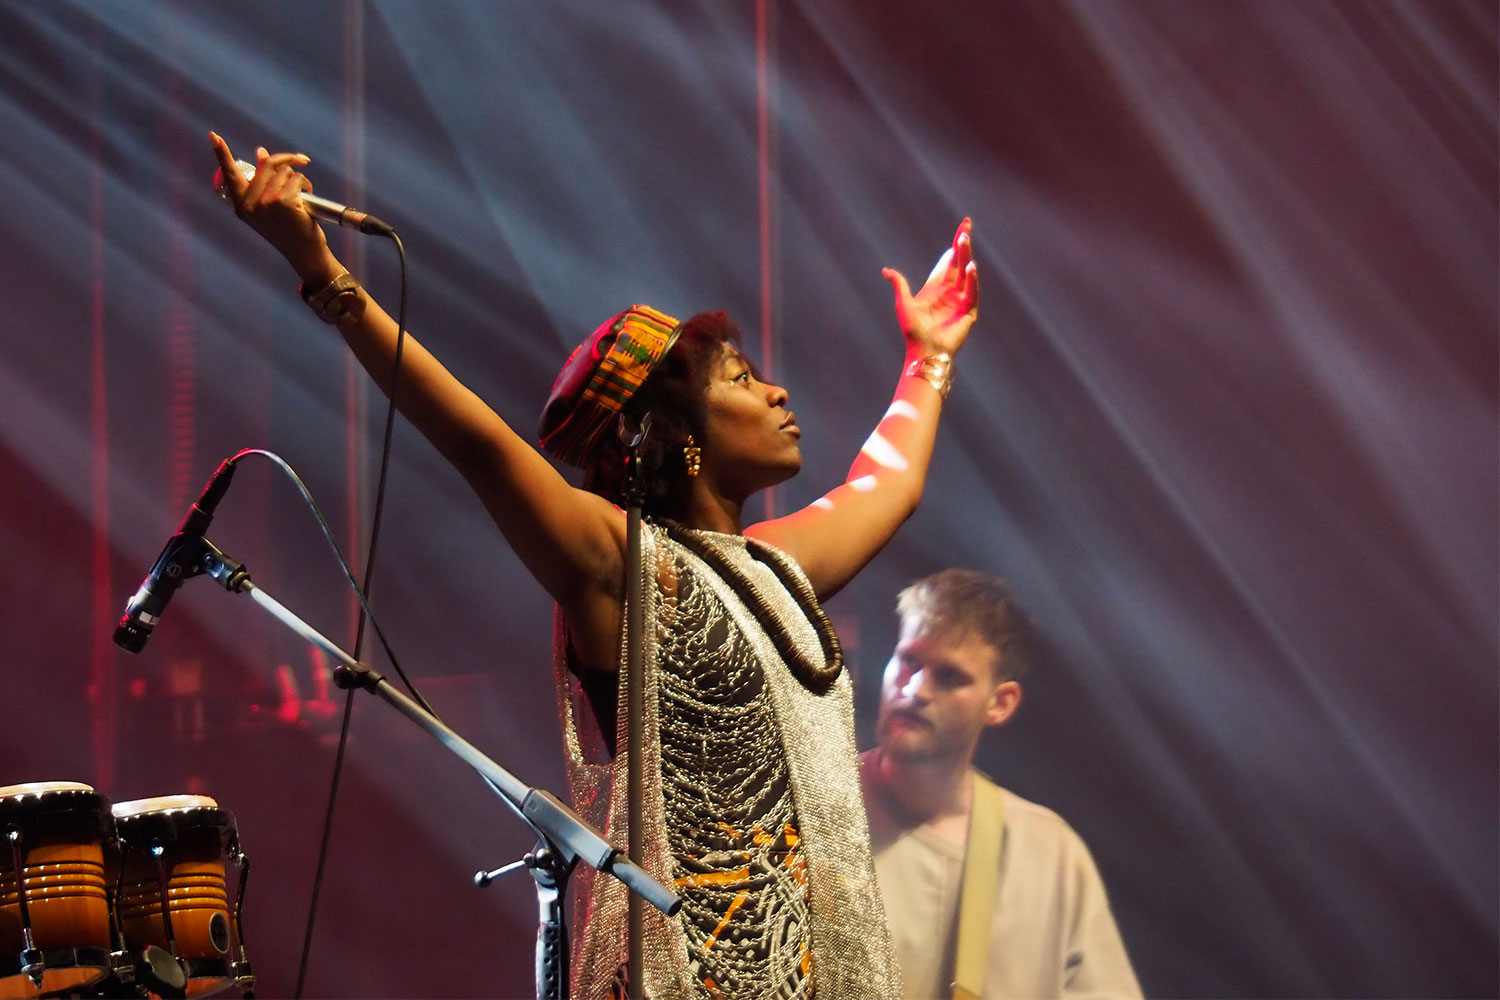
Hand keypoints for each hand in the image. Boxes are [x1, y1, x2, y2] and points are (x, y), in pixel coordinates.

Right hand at [209, 131, 328, 274]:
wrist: (304, 253)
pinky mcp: (282, 201)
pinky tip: (307, 199)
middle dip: (287, 160)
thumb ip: (263, 183)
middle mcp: (250, 203)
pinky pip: (297, 178)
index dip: (222, 154)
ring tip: (303, 195)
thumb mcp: (269, 206)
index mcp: (241, 204)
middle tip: (301, 161)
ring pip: (285, 171)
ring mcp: (265, 202)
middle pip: (267, 163)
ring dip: (299, 179)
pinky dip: (306, 185)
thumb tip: (262, 153)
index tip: (213, 135)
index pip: (229, 174)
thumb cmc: (288, 229)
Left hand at [881, 218, 979, 357]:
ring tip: (964, 238)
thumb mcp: (903, 303)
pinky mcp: (968, 312)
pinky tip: (970, 267)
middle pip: (958, 263)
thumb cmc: (912, 330)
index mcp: (935, 289)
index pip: (946, 264)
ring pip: (966, 273)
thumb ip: (899, 284)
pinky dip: (972, 280)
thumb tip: (886, 270)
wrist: (923, 351)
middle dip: (962, 244)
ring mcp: (961, 301)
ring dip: (965, 256)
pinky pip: (972, 292)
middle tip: (966, 225)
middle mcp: (950, 292)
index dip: (952, 249)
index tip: (960, 232)